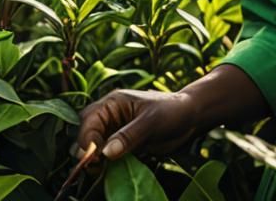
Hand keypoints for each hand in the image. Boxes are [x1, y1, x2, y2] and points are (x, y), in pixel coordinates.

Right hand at [75, 89, 197, 161]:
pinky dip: (104, 164)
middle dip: (85, 149)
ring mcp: (114, 131)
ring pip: (93, 146)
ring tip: (98, 171)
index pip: (89, 120)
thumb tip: (106, 153)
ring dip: (93, 159)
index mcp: (112, 103)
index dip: (86, 138)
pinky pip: (106, 155)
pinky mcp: (122, 145)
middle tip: (92, 166)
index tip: (91, 156)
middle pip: (85, 132)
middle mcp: (109, 116)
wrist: (190, 118)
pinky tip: (107, 172)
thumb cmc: (172, 112)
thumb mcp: (151, 122)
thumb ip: (128, 136)